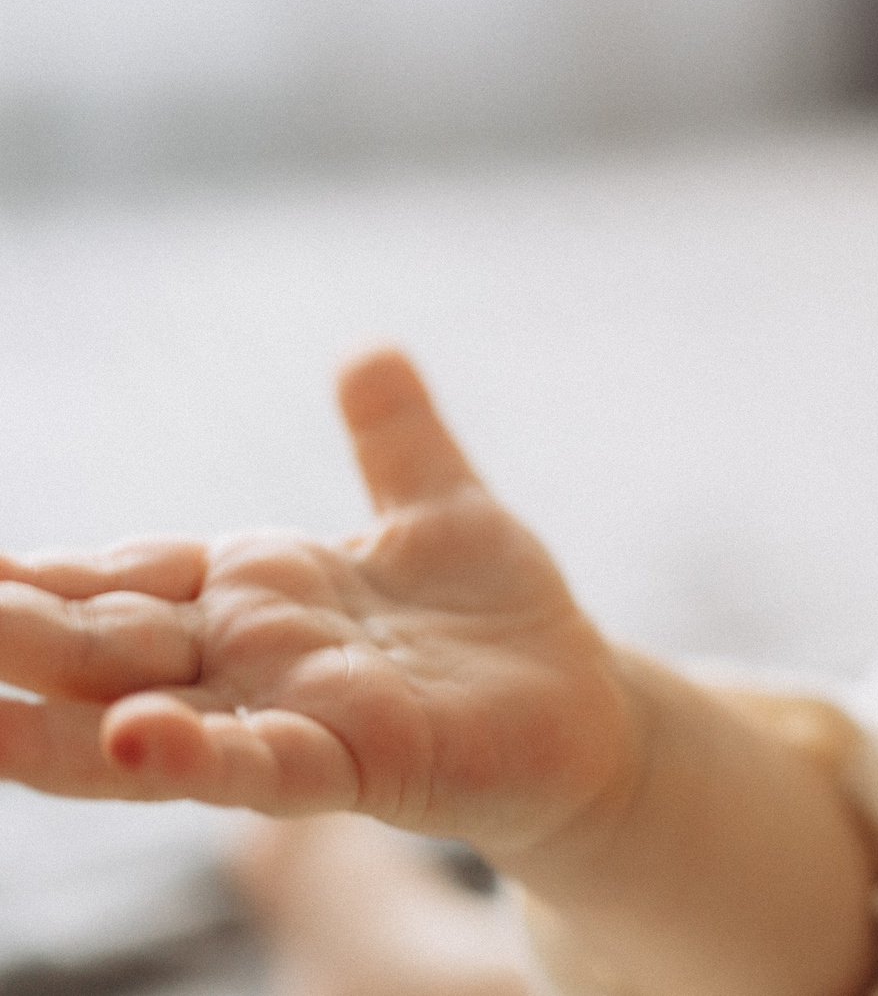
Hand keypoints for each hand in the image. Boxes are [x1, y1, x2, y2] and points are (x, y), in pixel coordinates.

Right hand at [0, 353, 640, 862]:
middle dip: (8, 629)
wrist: (584, 714)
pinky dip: (193, 751)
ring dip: (48, 715)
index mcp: (251, 592)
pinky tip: (132, 738)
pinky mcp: (354, 763)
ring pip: (143, 717)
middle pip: (98, 643)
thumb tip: (368, 350)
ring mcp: (290, 716)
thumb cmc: (496, 622)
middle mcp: (247, 660)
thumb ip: (395, 435)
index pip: (114, 575)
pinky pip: (259, 761)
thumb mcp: (442, 506)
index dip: (28, 569)